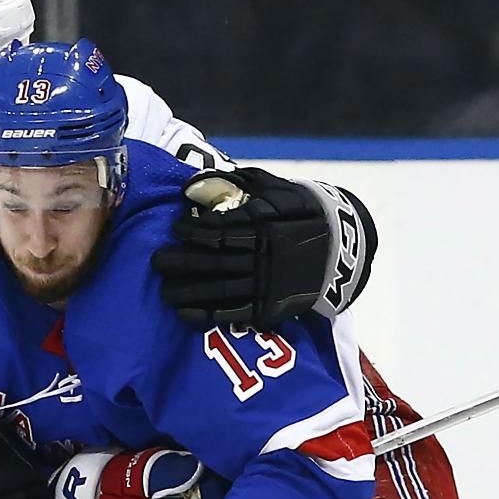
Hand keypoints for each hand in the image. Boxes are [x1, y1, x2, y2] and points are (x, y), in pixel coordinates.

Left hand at [152, 167, 332, 327]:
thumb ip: (236, 182)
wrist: (341, 247)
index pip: (222, 232)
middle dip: (182, 263)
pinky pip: (234, 314)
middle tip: (157, 261)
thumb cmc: (299, 212)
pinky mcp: (271, 307)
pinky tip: (184, 313)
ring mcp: (268, 285)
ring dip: (188, 292)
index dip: (194, 231)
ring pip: (220, 290)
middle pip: (215, 262)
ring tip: (164, 290)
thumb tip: (190, 186)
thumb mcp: (275, 188)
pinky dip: (207, 315)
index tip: (176, 228)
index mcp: (265, 228)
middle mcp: (265, 258)